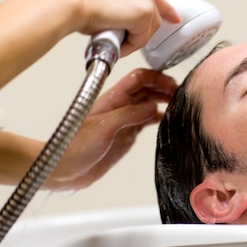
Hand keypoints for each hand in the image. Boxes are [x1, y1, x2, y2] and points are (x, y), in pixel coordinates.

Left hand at [44, 68, 176, 190]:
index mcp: (113, 98)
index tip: (171, 84)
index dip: (156, 77)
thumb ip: (129, 114)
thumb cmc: (76, 146)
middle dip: (163, 87)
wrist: (66, 169)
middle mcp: (120, 106)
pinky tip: (166, 119)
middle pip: (146, 88)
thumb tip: (152, 107)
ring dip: (162, 100)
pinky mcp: (127, 134)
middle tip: (179, 94)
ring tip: (177, 104)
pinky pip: (146, 120)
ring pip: (148, 102)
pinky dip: (158, 117)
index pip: (138, 78)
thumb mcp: (104, 127)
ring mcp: (124, 120)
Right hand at [55, 0, 180, 56]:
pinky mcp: (145, 13)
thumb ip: (112, 3)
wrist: (69, 2)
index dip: (163, 8)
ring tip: (113, 39)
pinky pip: (142, 38)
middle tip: (128, 40)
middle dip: (144, 30)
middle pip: (154, 12)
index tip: (172, 17)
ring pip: (148, 27)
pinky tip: (115, 42)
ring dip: (133, 38)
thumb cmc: (73, 0)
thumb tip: (113, 19)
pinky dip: (130, 45)